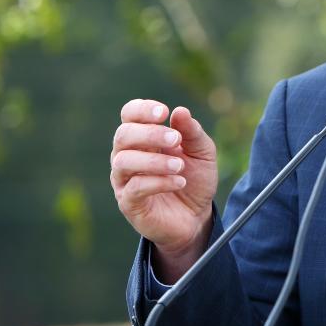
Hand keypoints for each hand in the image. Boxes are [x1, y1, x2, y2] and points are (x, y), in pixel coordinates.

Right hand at [111, 100, 217, 280]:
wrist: (196, 215)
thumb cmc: (195, 178)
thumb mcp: (203, 152)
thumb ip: (192, 132)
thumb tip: (180, 111)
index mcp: (144, 138)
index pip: (129, 115)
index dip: (142, 109)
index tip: (163, 112)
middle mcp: (128, 155)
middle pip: (123, 135)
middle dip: (150, 134)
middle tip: (175, 140)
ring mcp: (125, 180)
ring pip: (124, 161)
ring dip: (154, 161)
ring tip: (180, 167)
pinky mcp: (129, 202)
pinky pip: (134, 187)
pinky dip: (158, 182)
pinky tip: (179, 182)